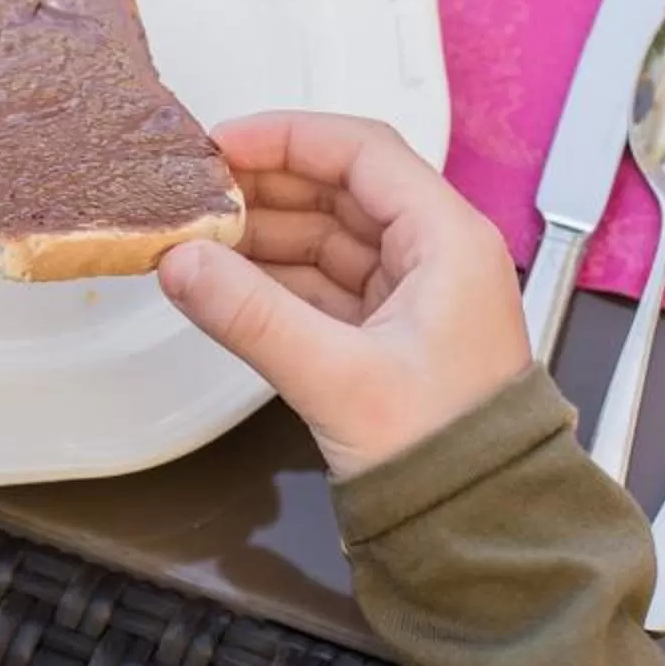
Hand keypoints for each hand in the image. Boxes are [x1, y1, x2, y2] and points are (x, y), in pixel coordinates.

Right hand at [160, 113, 530, 480]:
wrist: (481, 527)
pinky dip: (278, 279)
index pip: (362, 152)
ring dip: (266, 236)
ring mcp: (415, 296)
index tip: (221, 146)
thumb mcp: (339, 377)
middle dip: (267, 188)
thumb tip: (183, 262)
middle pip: (342, 190)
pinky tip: (229, 281)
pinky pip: (327, 284)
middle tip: (198, 193)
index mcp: (448, 241)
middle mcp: (437, 256)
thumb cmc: (447, 454)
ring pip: (331, 238)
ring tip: (200, 239)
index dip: (287, 138)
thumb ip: (252, 315)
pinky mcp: (392, 336)